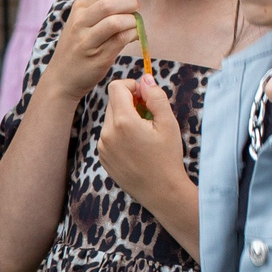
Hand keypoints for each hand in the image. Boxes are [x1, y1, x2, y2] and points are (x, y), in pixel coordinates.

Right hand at [40, 0, 151, 100]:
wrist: (61, 78)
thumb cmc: (79, 46)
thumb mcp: (84, 21)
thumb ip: (104, 8)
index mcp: (79, 7)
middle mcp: (80, 22)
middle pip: (111, 3)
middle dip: (131, 4)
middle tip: (137, 10)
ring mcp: (86, 40)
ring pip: (116, 22)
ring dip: (132, 21)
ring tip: (135, 25)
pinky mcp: (97, 56)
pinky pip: (121, 40)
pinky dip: (133, 35)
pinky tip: (134, 36)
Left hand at [97, 76, 191, 216]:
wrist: (161, 192)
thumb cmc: (168, 157)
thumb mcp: (168, 123)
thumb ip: (155, 96)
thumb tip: (145, 78)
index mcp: (123, 122)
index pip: (116, 87)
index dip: (132, 86)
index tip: (145, 95)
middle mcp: (107, 133)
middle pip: (113, 102)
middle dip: (130, 102)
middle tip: (149, 115)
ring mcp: (102, 147)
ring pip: (110, 119)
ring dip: (125, 119)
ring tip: (144, 134)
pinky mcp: (102, 157)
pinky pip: (108, 136)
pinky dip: (120, 134)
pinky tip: (136, 147)